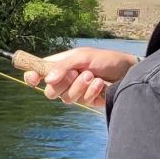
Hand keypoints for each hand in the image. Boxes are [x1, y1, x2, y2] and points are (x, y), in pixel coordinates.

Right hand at [22, 47, 139, 107]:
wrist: (127, 71)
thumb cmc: (105, 59)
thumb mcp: (83, 56)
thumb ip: (63, 66)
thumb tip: (47, 79)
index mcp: (59, 66)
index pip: (38, 73)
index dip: (32, 77)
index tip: (33, 79)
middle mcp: (64, 80)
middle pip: (49, 91)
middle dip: (63, 83)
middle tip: (76, 73)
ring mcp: (75, 92)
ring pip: (65, 99)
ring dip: (80, 86)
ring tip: (93, 76)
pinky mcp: (87, 101)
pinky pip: (82, 102)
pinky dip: (91, 92)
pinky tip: (100, 84)